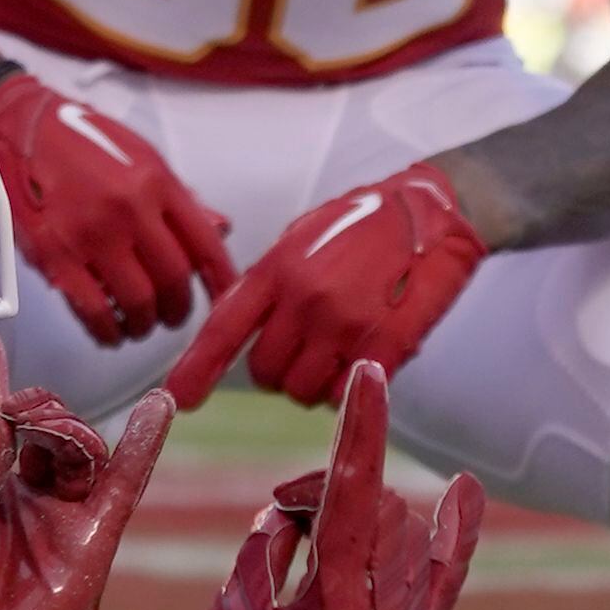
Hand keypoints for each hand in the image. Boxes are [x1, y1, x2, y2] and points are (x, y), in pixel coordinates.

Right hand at [0, 31, 236, 342]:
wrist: (20, 127)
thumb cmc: (82, 139)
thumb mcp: (141, 156)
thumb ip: (180, 199)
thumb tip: (219, 230)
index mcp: (157, 183)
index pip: (205, 245)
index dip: (221, 282)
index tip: (225, 298)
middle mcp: (129, 209)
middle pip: (173, 281)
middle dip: (178, 310)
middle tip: (172, 315)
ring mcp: (91, 234)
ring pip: (138, 303)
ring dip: (144, 324)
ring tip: (140, 325)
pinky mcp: (54, 255)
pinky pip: (93, 311)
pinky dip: (108, 331)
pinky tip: (111, 332)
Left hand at [0, 328, 172, 609]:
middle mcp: (26, 490)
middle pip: (45, 423)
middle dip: (36, 406)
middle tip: (19, 415)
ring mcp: (63, 511)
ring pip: (81, 445)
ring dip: (69, 429)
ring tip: (52, 439)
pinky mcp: (96, 536)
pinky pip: (126, 480)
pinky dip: (144, 443)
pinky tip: (158, 406)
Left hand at [162, 162, 485, 412]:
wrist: (432, 209)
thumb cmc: (364, 222)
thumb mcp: (301, 238)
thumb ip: (268, 282)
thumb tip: (240, 324)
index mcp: (277, 268)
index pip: (223, 329)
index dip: (196, 369)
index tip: (177, 399)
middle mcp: (305, 299)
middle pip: (264, 372)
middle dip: (278, 372)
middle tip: (303, 353)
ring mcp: (345, 323)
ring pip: (303, 391)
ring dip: (314, 385)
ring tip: (337, 354)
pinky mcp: (386, 342)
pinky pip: (347, 393)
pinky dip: (348, 390)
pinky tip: (359, 365)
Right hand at [193, 360, 483, 609]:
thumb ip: (261, 554)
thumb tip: (286, 518)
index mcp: (336, 594)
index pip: (353, 487)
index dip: (361, 425)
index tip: (369, 374)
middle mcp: (388, 603)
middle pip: (373, 504)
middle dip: (324, 491)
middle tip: (280, 517)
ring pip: (405, 530)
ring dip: (360, 515)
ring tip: (310, 544)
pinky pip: (449, 575)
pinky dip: (458, 531)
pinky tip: (464, 490)